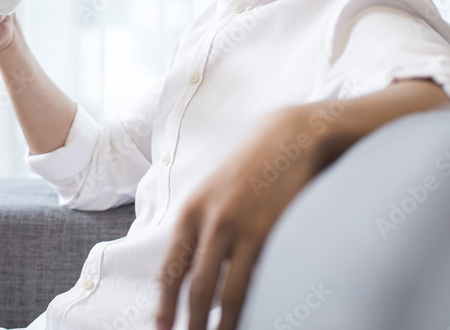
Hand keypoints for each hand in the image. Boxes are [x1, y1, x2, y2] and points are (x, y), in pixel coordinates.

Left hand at [154, 107, 320, 329]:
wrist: (288, 139)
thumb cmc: (249, 169)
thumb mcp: (212, 193)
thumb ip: (199, 228)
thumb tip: (189, 270)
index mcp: (189, 213)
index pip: (170, 269)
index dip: (164, 304)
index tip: (161, 328)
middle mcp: (209, 221)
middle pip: (194, 287)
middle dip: (189, 323)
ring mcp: (240, 228)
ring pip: (225, 292)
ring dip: (221, 324)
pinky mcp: (269, 232)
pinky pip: (255, 280)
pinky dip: (250, 306)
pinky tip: (251, 320)